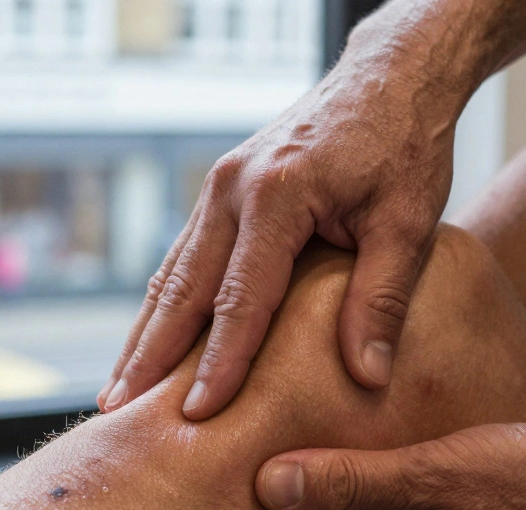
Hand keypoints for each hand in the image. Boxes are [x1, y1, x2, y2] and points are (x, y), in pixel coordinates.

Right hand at [98, 34, 470, 419]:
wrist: (389, 76)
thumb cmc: (405, 144)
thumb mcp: (408, 223)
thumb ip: (382, 300)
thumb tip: (368, 376)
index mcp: (276, 195)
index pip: (240, 299)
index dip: (219, 362)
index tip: (197, 415)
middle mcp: (232, 188)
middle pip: (182, 288)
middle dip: (149, 355)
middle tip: (117, 413)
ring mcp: (220, 186)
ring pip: (172, 272)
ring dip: (145, 333)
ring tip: (118, 389)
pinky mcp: (223, 191)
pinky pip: (185, 256)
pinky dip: (165, 303)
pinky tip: (152, 340)